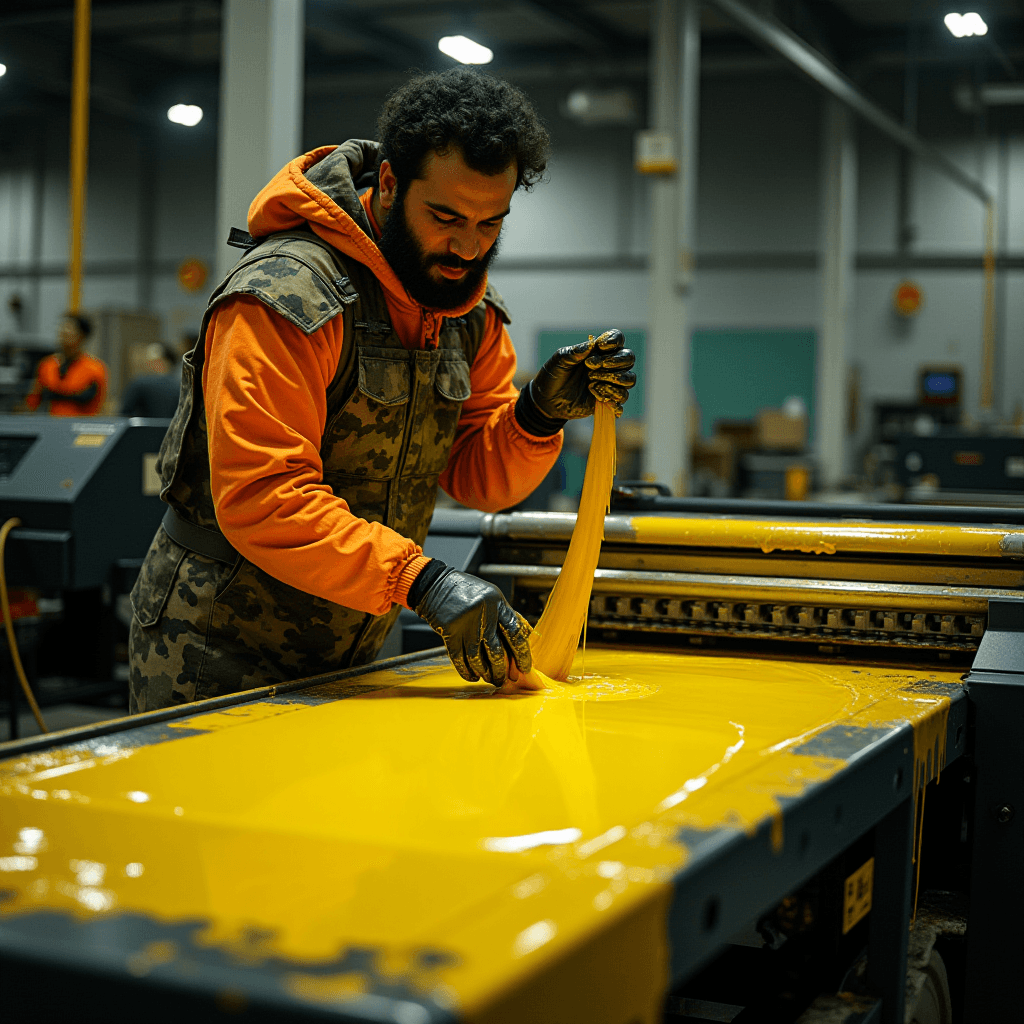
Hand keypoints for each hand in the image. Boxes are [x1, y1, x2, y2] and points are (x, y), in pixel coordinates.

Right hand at [414, 570, 532, 685]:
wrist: (436, 585)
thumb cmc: (465, 591)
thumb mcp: (491, 596)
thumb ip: (506, 615)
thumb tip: (524, 638)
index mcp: (497, 603)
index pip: (516, 632)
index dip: (522, 654)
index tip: (525, 667)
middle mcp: (483, 613)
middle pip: (496, 650)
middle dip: (502, 670)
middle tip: (506, 679)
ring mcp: (465, 623)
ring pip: (478, 658)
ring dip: (485, 673)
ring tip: (490, 680)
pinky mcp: (450, 631)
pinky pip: (459, 658)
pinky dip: (466, 671)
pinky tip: (473, 676)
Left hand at [516, 329, 635, 435]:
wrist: (546, 401)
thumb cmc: (553, 375)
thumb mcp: (559, 361)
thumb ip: (574, 352)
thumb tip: (591, 344)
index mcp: (598, 351)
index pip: (618, 339)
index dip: (614, 341)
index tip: (599, 347)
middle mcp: (608, 365)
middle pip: (629, 358)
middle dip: (616, 361)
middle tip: (592, 367)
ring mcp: (609, 383)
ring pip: (629, 378)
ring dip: (614, 379)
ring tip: (592, 382)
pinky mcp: (607, 399)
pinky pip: (622, 398)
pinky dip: (612, 396)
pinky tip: (596, 395)